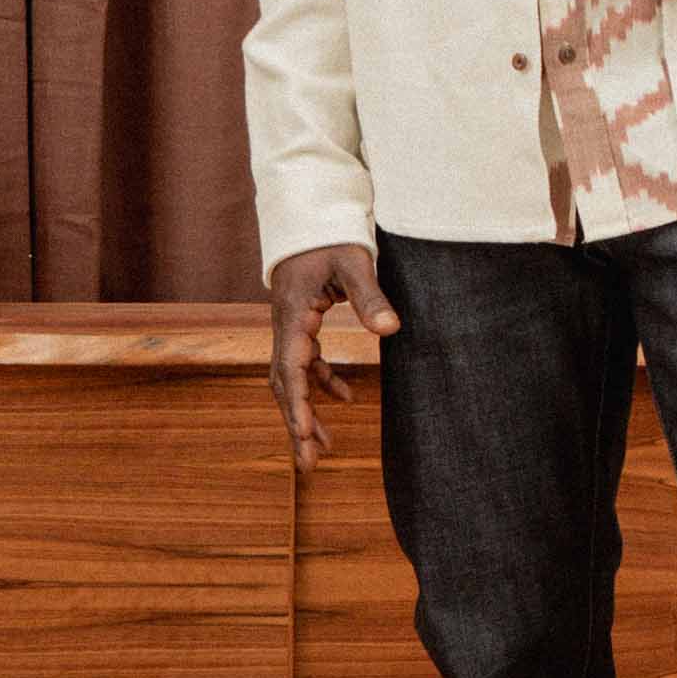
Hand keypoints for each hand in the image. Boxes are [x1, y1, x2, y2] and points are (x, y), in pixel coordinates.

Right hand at [268, 243, 399, 474]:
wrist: (311, 212)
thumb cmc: (331, 233)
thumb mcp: (354, 261)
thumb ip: (370, 296)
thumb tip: (391, 330)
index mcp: (294, 314)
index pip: (291, 368)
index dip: (297, 404)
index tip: (304, 435)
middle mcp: (285, 324)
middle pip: (285, 383)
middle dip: (295, 424)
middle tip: (308, 465)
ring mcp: (291, 325)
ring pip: (293, 378)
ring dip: (307, 411)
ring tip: (323, 447)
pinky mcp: (302, 323)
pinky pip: (307, 362)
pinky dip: (323, 384)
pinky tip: (348, 400)